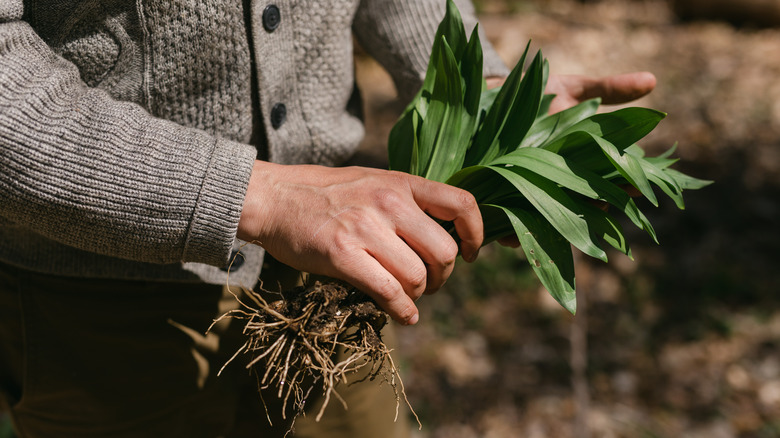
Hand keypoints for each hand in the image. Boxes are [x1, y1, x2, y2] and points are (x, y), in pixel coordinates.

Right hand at [237, 161, 483, 324]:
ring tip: (407, 297)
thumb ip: (404, 202)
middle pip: (443, 253)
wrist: (273, 198)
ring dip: (418, 296)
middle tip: (429, 285)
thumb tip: (437, 237)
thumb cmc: (323, 194)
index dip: (474, 235)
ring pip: (418, 277)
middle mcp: (389, 202)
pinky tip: (401, 315)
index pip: (461, 204)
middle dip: (442, 277)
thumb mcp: (372, 181)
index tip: (469, 254)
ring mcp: (365, 228)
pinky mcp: (343, 254)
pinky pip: (389, 292)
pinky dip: (401, 311)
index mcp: (400, 182)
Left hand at [487, 71, 655, 247]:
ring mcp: (531, 189)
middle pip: (582, 206)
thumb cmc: (536, 93)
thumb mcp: (573, 89)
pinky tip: (507, 237)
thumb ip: (610, 90)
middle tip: (599, 211)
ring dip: (550, 228)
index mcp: (580, 163)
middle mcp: (558, 182)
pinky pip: (508, 219)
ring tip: (560, 227)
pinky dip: (510, 230)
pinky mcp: (502, 193)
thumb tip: (652, 80)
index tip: (638, 187)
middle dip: (592, 212)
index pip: (608, 180)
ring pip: (546, 219)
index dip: (625, 185)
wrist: (492, 96)